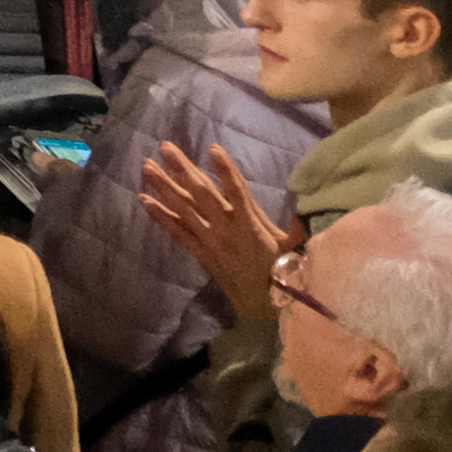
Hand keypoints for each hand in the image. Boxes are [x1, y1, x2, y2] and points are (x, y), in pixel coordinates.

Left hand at [138, 137, 289, 323]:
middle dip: (183, 169)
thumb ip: (297, 227)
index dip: (225, 170)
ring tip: (147, 167)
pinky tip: (144, 200)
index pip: (237, 190)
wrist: (265, 305)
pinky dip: (161, 216)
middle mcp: (226, 229)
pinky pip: (177, 232)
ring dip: (164, 187)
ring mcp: (210, 240)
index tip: (213, 147)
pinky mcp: (200, 252)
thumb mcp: (294, 248)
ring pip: (183, 209)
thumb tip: (307, 207)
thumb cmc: (283, 272)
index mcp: (250, 224)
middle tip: (165, 147)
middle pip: (202, 194)